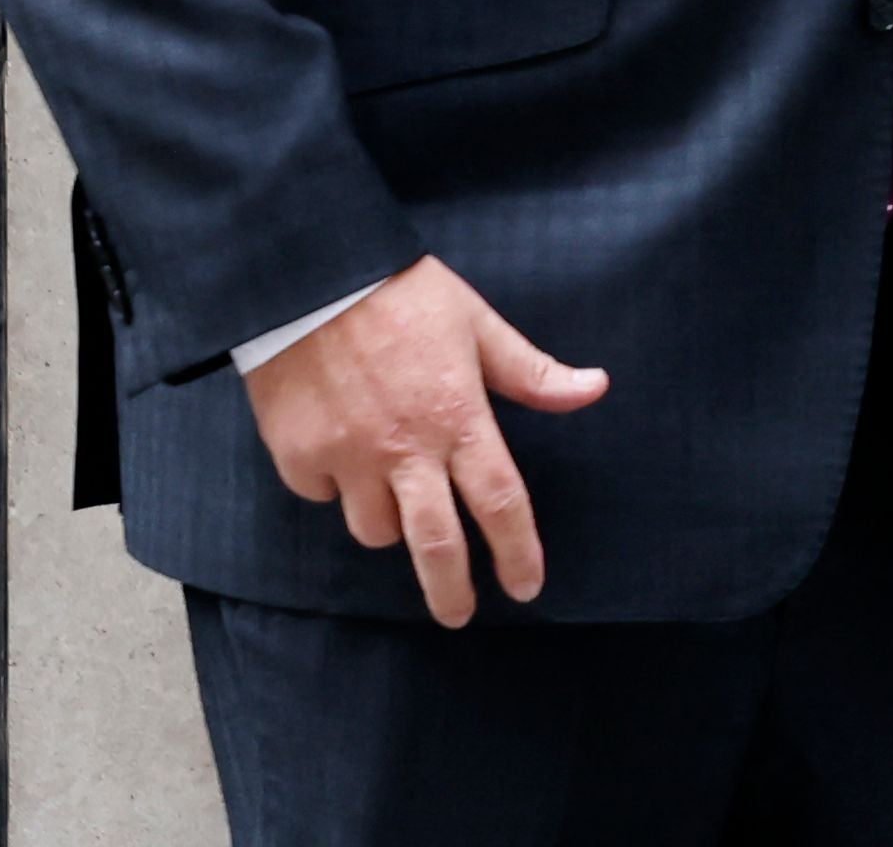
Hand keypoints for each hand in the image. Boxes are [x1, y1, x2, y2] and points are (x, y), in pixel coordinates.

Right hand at [243, 256, 609, 626]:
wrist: (309, 277)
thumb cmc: (402, 294)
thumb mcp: (477, 324)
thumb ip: (531, 371)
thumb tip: (594, 389)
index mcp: (457, 416)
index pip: (499, 500)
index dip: (517, 550)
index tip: (526, 587)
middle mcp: (404, 449)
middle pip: (434, 543)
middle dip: (450, 590)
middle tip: (459, 616)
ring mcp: (347, 457)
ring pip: (374, 529)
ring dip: (390, 523)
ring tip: (395, 492)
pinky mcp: (298, 457)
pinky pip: (324, 496)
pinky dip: (336, 487)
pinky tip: (340, 452)